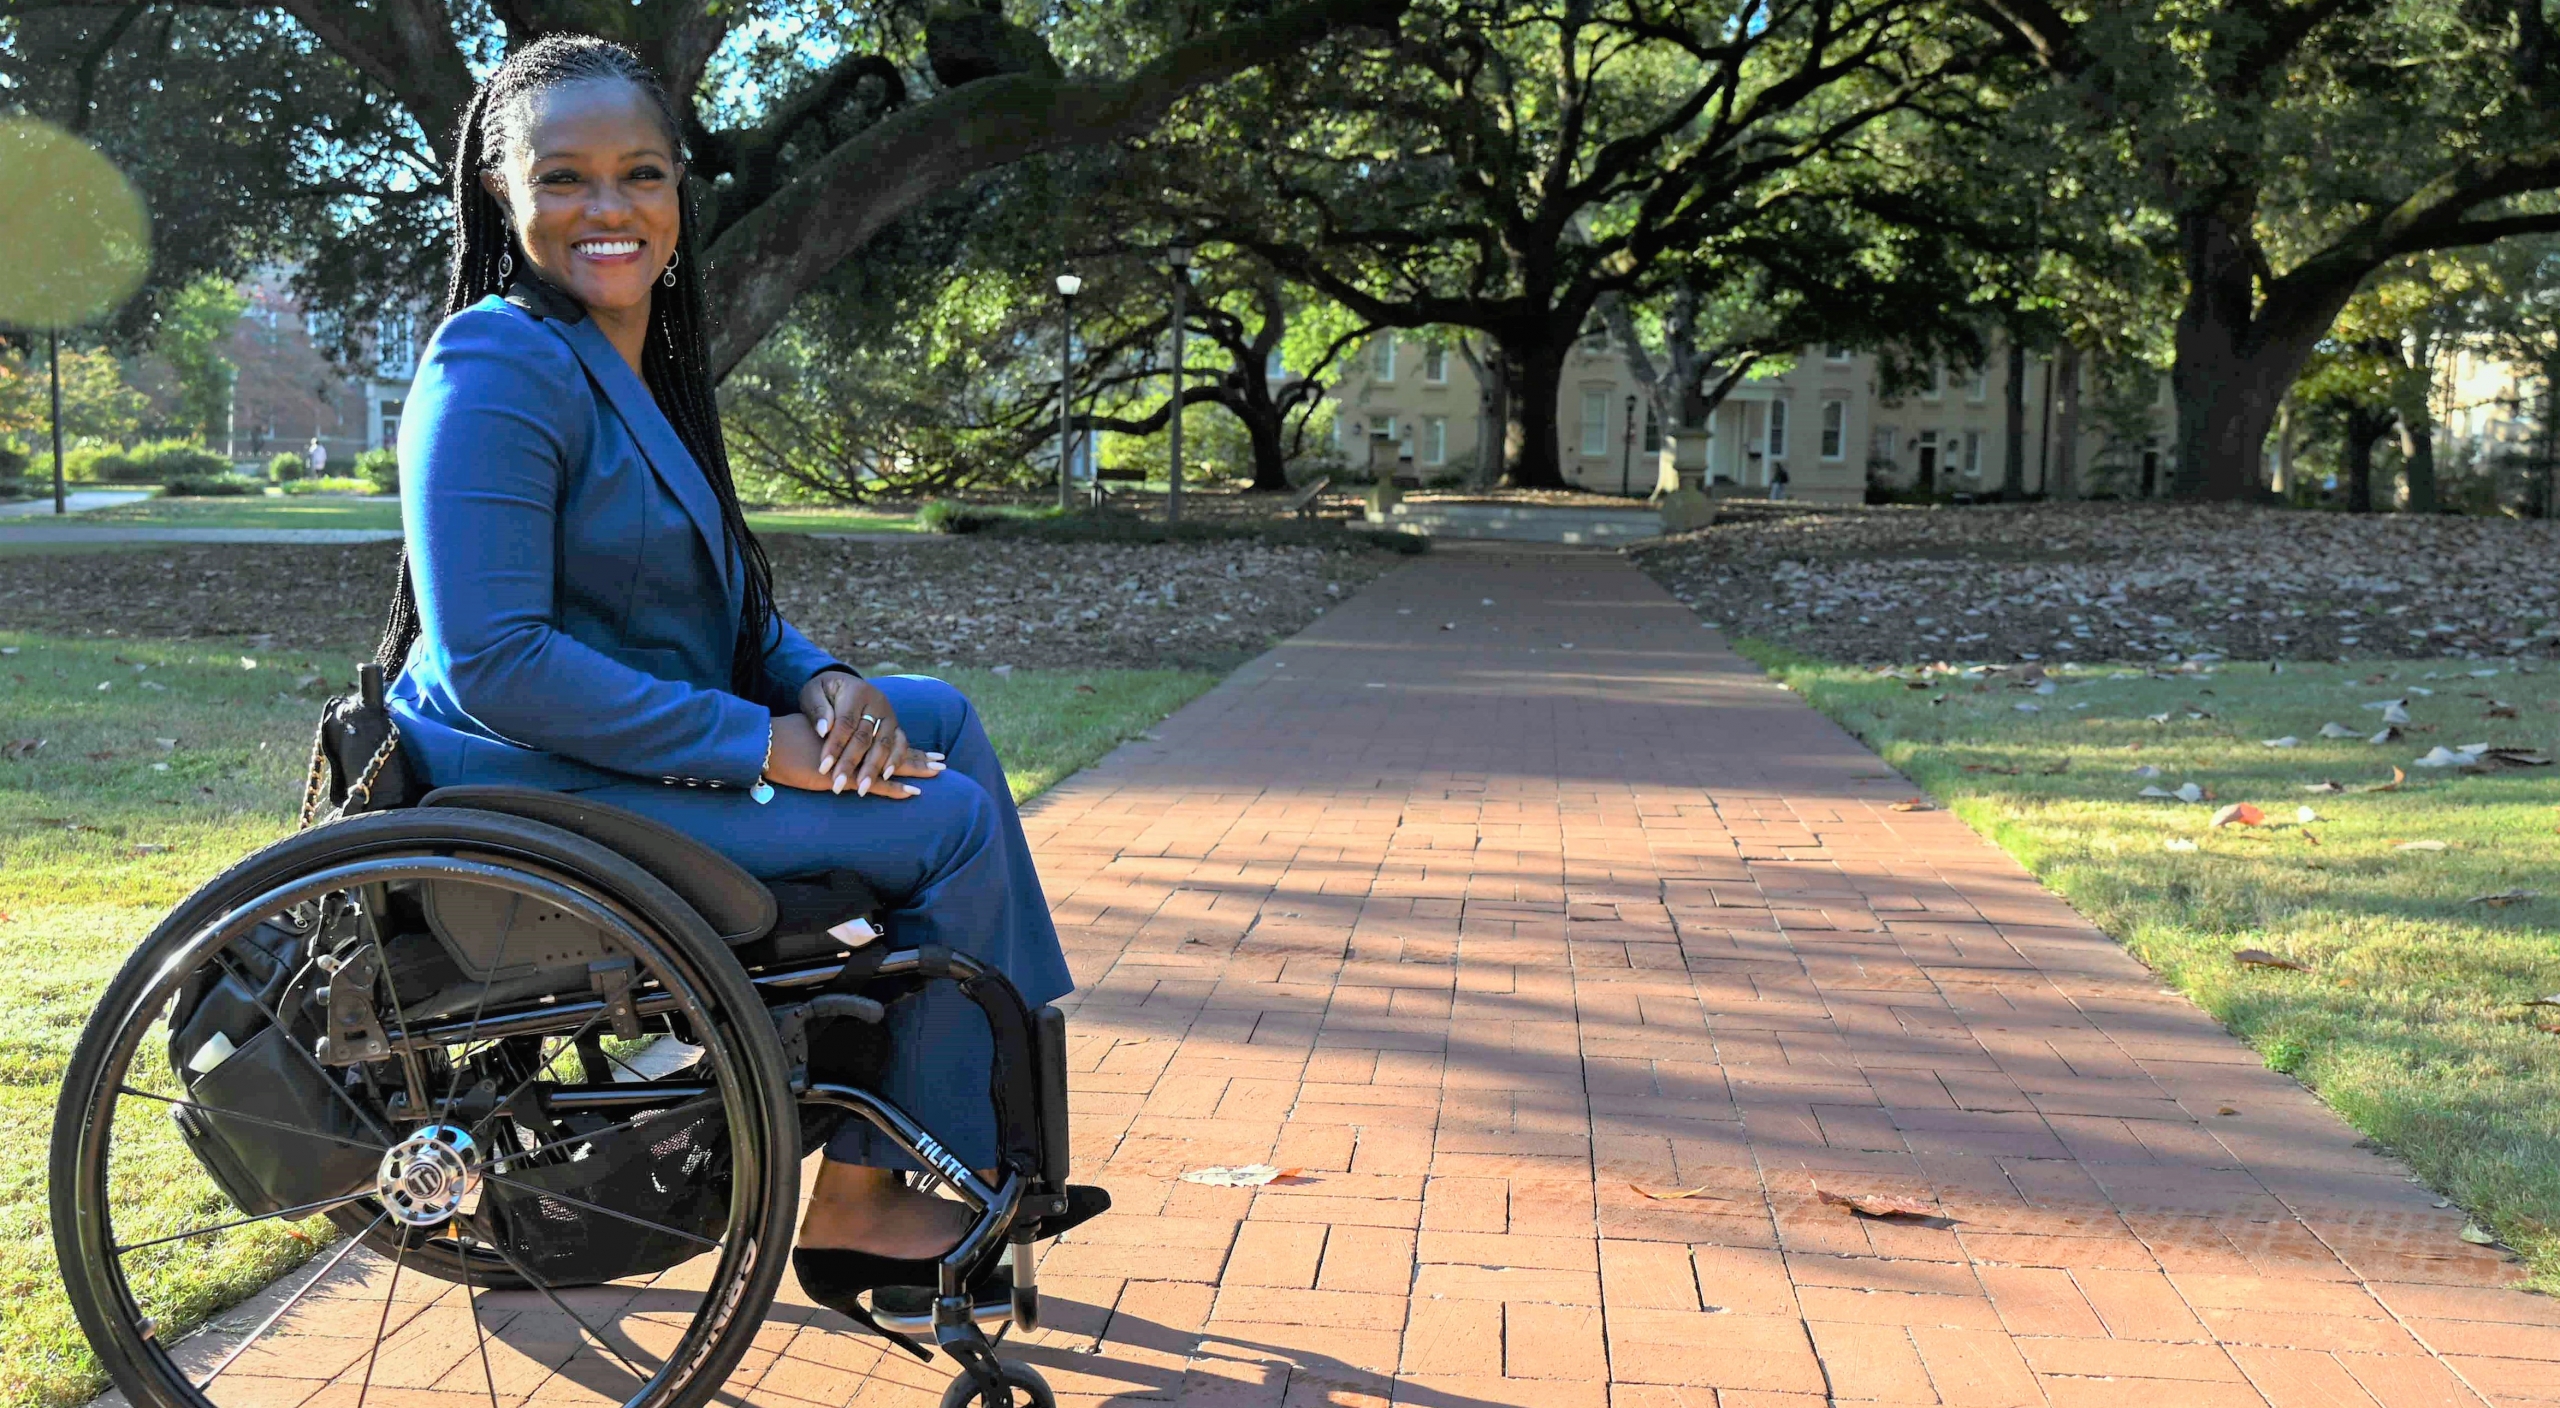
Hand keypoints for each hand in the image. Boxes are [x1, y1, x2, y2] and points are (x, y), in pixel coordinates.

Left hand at [795, 673, 946, 796]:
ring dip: (873, 768)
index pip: (845, 723)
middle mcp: (877, 703)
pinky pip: (901, 744)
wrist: (845, 683)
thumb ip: (817, 708)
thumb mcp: (813, 692)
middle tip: (838, 785)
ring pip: (884, 744)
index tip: (823, 768)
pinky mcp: (896, 726)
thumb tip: (823, 729)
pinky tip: (885, 777)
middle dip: (851, 763)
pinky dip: (896, 761)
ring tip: (861, 789)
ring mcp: (890, 715)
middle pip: (865, 737)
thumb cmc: (825, 692)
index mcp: (856, 692)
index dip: (835, 747)